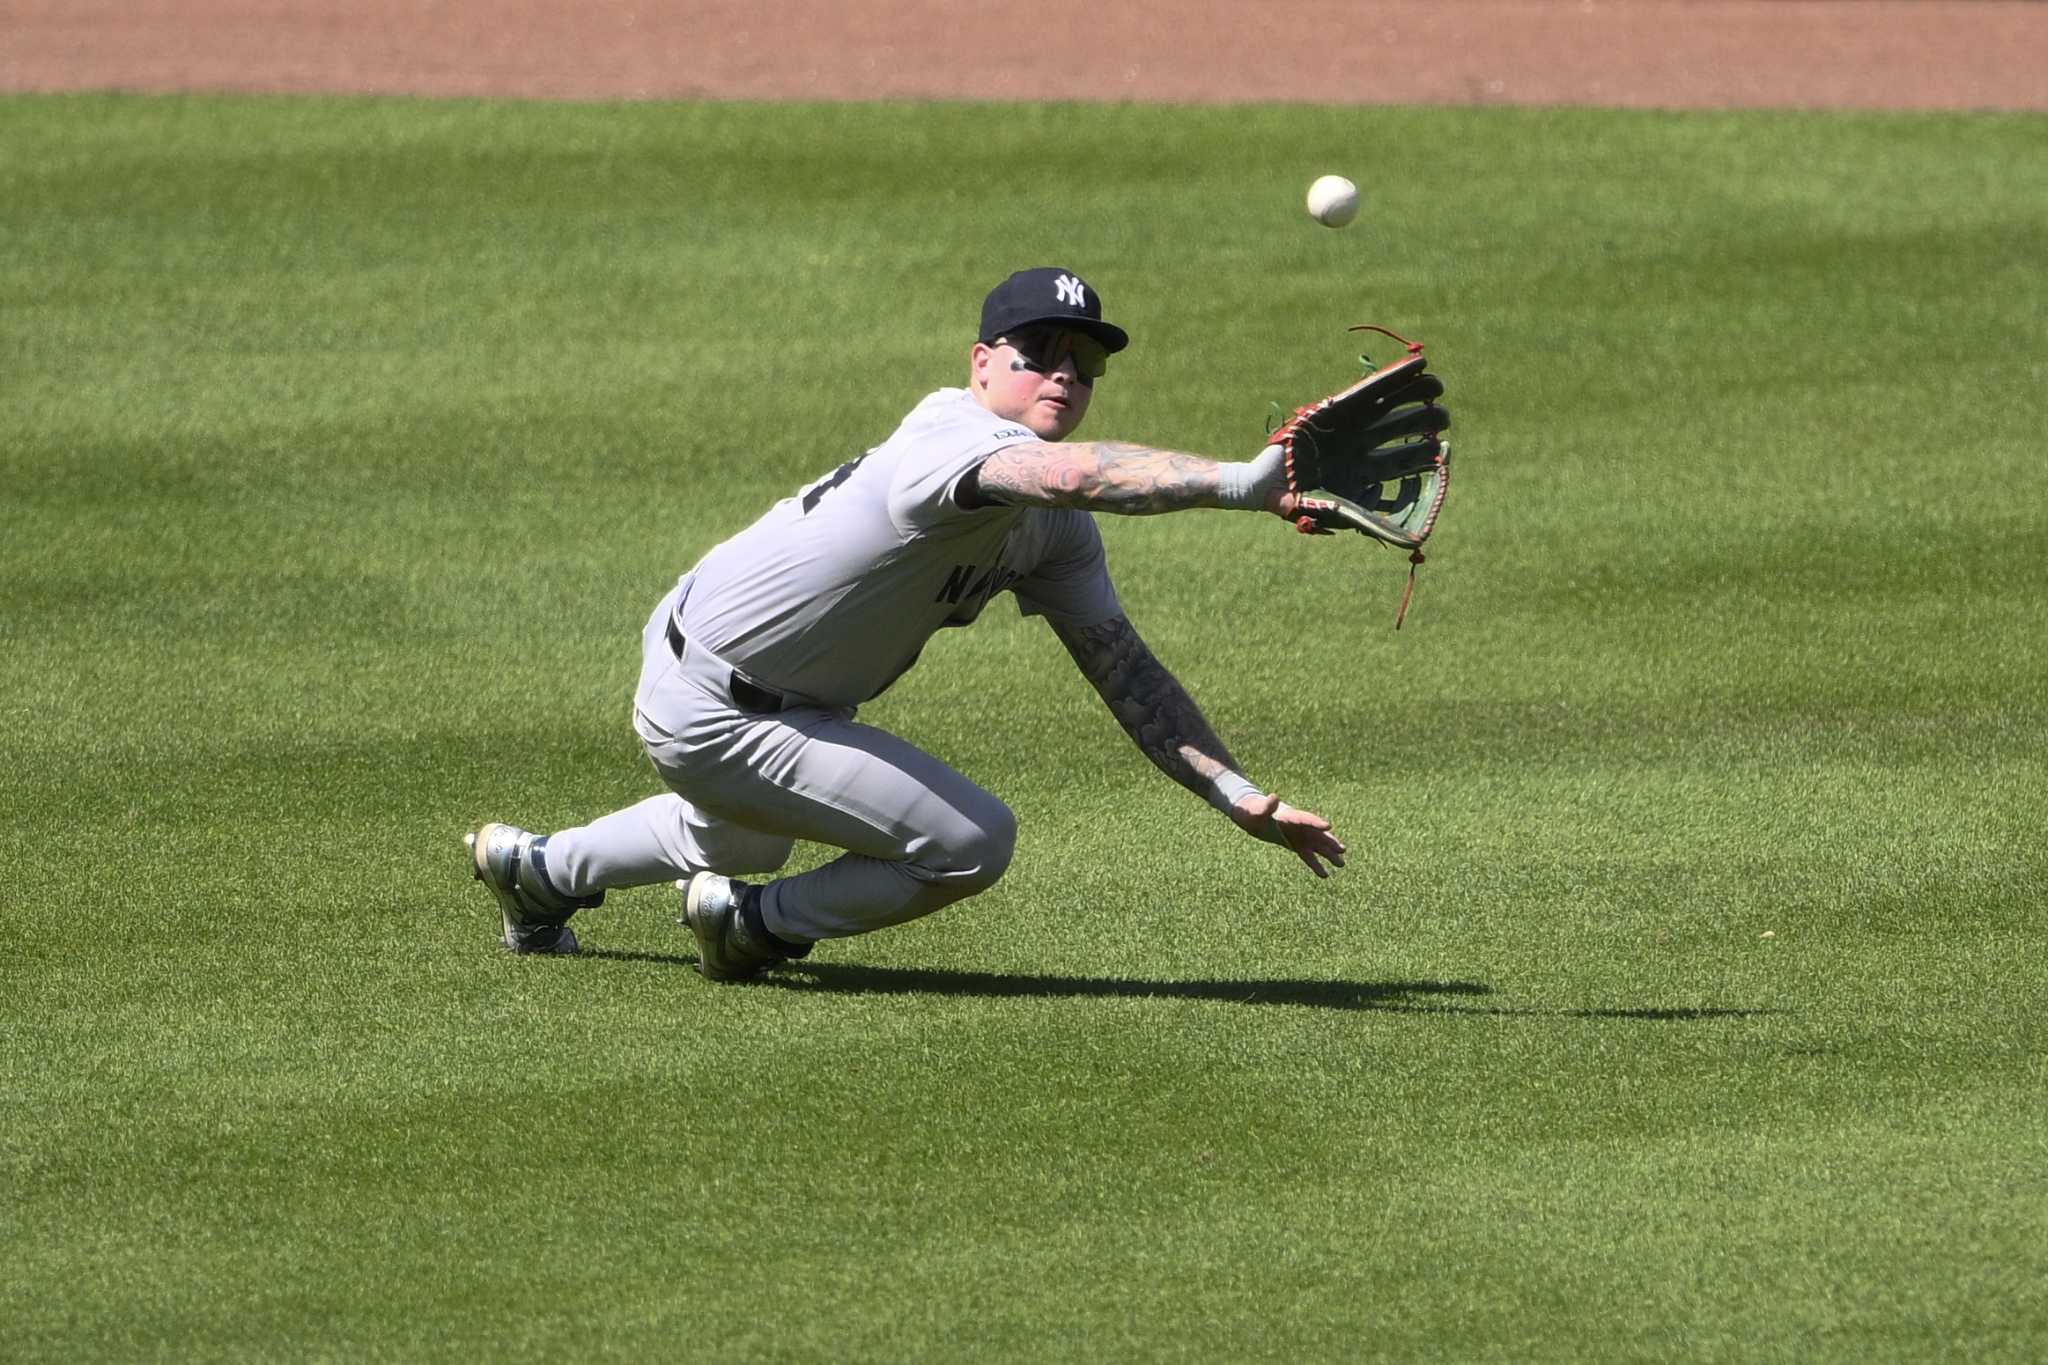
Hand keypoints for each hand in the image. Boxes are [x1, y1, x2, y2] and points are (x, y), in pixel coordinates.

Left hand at [1229, 791, 1346, 878]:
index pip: (1304, 818)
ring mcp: (1297, 835)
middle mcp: (1297, 826)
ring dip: (1328, 854)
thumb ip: (1266, 806)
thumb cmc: (1250, 811)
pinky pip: (1307, 855)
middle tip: (1342, 849)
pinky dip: (1316, 864)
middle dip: (1328, 841)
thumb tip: (1274, 796)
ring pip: (1316, 845)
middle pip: (1316, 833)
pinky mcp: (1294, 844)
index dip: (1315, 822)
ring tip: (1342, 864)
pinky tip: (1325, 874)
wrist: (1248, 814)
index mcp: (1288, 815)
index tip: (1328, 826)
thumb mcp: (1255, 811)